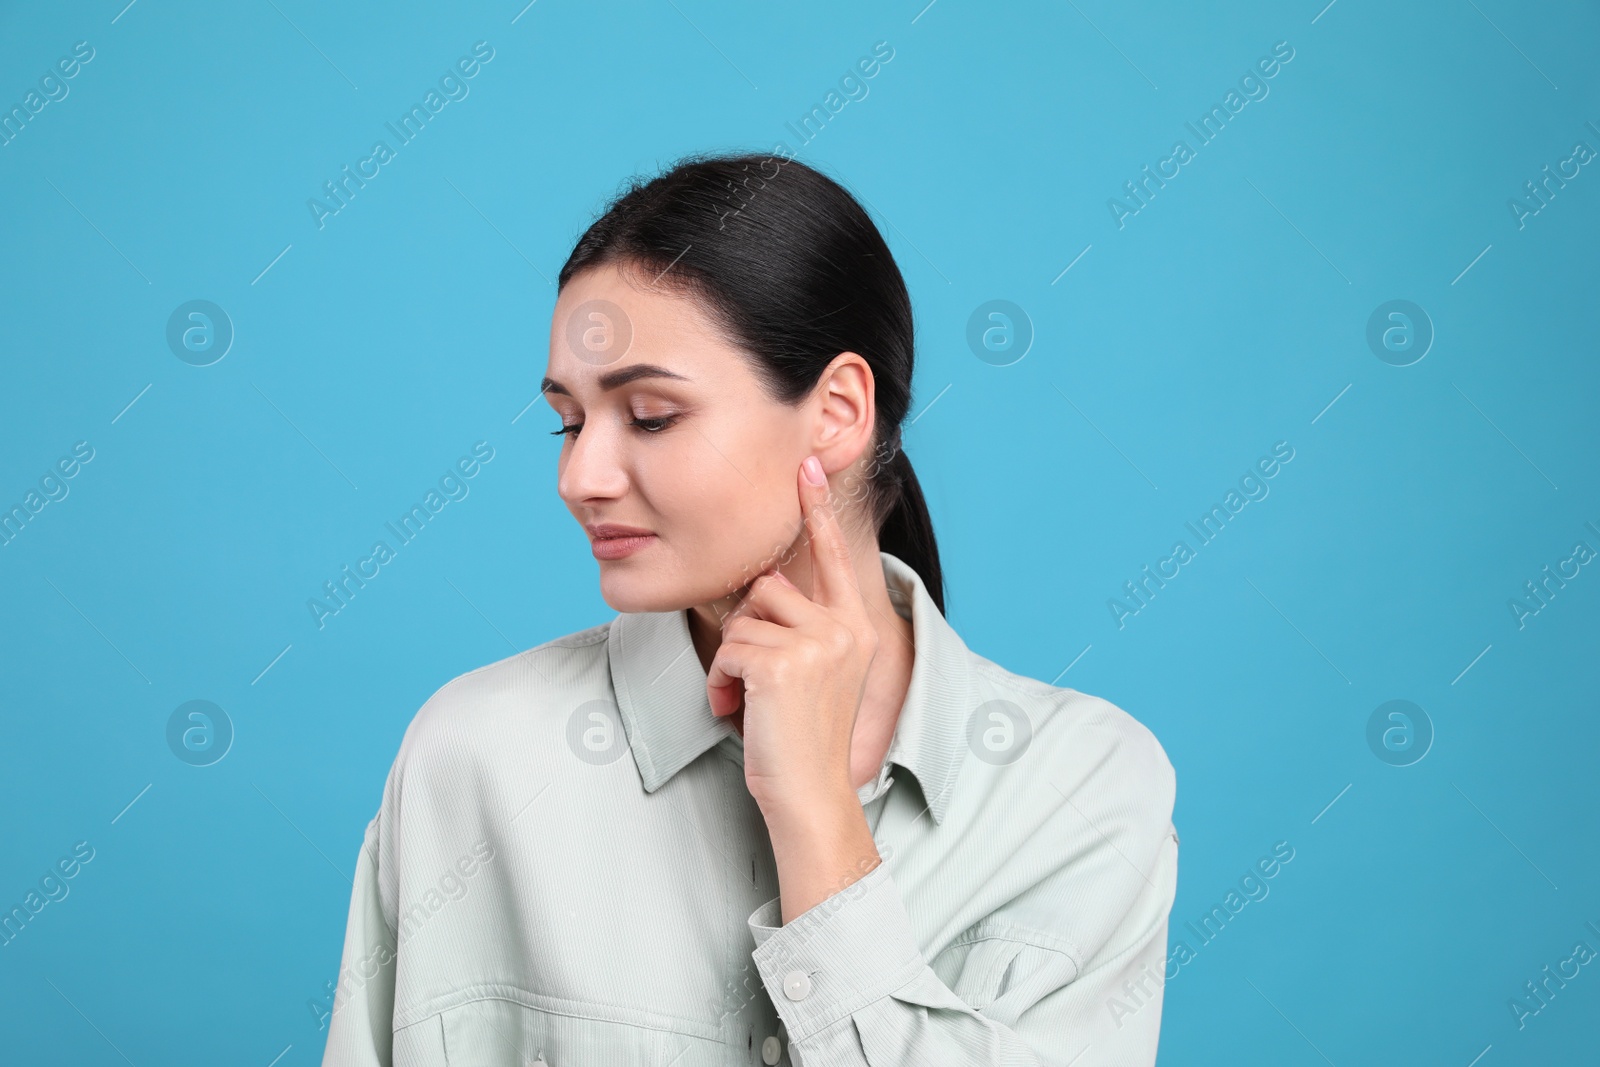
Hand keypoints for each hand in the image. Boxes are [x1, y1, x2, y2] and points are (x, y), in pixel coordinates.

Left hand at [706, 455, 880, 813]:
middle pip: (768, 587)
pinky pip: (727, 649)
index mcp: (856, 629)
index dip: (817, 510)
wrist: (810, 795)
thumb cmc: (801, 741)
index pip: (832, 558)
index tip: (806, 464)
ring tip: (744, 700)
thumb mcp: (811, 675)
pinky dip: (718, 682)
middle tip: (751, 679)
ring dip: (730, 660)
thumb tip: (762, 588)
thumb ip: (799, 630)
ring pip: (743, 618)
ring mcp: (817, 644)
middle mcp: (845, 629)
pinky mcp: (783, 663)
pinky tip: (734, 710)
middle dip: (746, 629)